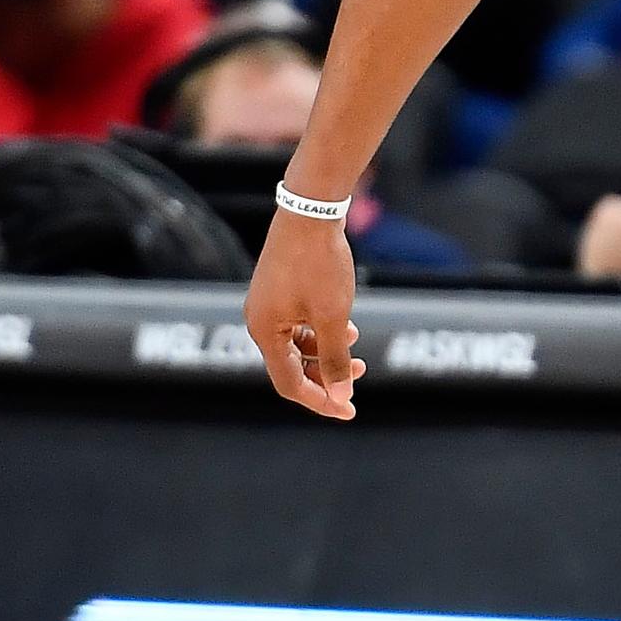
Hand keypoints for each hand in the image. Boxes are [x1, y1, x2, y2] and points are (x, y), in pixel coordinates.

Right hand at [246, 209, 363, 419]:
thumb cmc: (319, 264)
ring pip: (298, 344)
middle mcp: (259, 320)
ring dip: (327, 351)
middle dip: (326, 375)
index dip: (320, 401)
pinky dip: (320, 330)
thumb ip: (336, 360)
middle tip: (361, 376)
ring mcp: (268, 303)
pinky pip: (298, 323)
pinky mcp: (279, 288)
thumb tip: (341, 397)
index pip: (289, 384)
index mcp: (264, 332)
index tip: (348, 410)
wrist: (310, 210)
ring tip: (355, 344)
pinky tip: (346, 326)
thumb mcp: (333, 317)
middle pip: (292, 366)